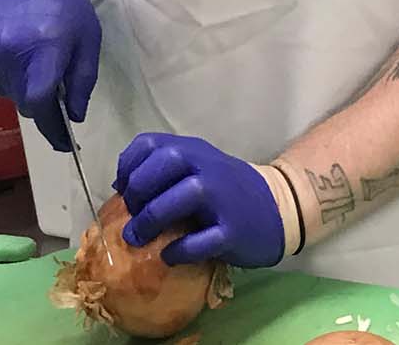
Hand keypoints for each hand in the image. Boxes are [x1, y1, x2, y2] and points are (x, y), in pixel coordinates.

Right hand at [0, 0, 100, 151]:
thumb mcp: (87, 35)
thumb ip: (82, 78)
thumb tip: (74, 115)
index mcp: (46, 50)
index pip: (41, 104)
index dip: (53, 130)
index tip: (64, 143)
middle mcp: (13, 55)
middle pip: (26, 103)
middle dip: (42, 104)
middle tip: (55, 87)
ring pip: (10, 93)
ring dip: (25, 88)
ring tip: (36, 59)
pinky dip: (11, 76)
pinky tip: (20, 54)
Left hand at [114, 133, 285, 267]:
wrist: (278, 208)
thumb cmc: (226, 191)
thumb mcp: (197, 169)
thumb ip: (162, 172)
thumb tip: (120, 186)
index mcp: (193, 150)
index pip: (149, 143)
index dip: (127, 166)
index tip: (123, 189)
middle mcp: (208, 167)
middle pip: (167, 160)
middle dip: (139, 189)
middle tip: (131, 214)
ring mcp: (224, 198)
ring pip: (185, 195)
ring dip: (153, 218)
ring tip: (138, 239)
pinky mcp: (234, 230)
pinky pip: (202, 240)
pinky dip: (179, 250)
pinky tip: (169, 255)